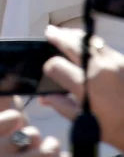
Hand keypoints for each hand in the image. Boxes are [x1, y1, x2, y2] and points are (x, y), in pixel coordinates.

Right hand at [41, 25, 123, 151]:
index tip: (49, 71)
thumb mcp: (86, 123)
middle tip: (50, 33)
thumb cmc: (118, 129)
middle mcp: (101, 69)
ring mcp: (116, 62)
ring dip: (75, 37)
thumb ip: (61, 106)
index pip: (57, 66)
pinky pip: (104, 47)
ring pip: (90, 40)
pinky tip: (87, 47)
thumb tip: (45, 98)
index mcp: (87, 86)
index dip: (49, 68)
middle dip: (58, 37)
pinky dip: (92, 45)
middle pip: (72, 44)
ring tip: (66, 34)